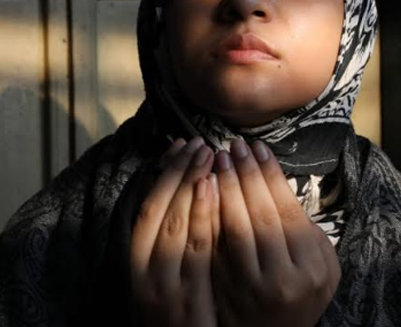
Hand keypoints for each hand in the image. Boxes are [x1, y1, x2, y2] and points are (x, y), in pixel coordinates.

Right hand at [130, 137, 217, 326]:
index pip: (148, 208)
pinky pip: (197, 249)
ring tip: (212, 154)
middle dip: (181, 172)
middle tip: (202, 142)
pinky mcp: (190, 299)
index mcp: (137, 263)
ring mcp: (166, 288)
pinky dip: (203, 216)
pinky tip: (213, 187)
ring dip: (193, 185)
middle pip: (161, 211)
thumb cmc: (182, 308)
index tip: (182, 145)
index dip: (165, 174)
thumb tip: (195, 183)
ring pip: (177, 225)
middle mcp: (145, 273)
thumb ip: (176, 235)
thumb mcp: (169, 271)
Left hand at [212, 139, 340, 326]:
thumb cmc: (304, 292)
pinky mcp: (225, 295)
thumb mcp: (324, 264)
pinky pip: (214, 249)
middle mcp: (282, 279)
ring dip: (225, 190)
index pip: (287, 211)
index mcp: (311, 267)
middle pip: (260, 216)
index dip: (271, 176)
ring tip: (217, 161)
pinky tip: (204, 191)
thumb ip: (309, 230)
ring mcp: (250, 290)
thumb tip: (279, 187)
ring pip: (234, 230)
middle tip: (233, 146)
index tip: (258, 148)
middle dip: (245, 176)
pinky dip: (208, 216)